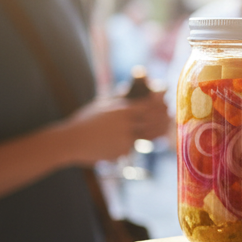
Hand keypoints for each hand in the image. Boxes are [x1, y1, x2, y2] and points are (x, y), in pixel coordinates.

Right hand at [57, 96, 171, 164]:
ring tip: (164, 128)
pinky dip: (137, 142)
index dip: (160, 103)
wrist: (71, 142)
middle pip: (154, 121)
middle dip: (164, 117)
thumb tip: (130, 88)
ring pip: (149, 136)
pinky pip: (134, 147)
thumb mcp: (102, 105)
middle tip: (170, 115)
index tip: (166, 100)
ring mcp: (126, 140)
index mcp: (122, 111)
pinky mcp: (123, 153)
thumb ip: (118, 99)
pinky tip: (135, 140)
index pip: (149, 105)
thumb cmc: (85, 121)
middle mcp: (127, 125)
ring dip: (159, 131)